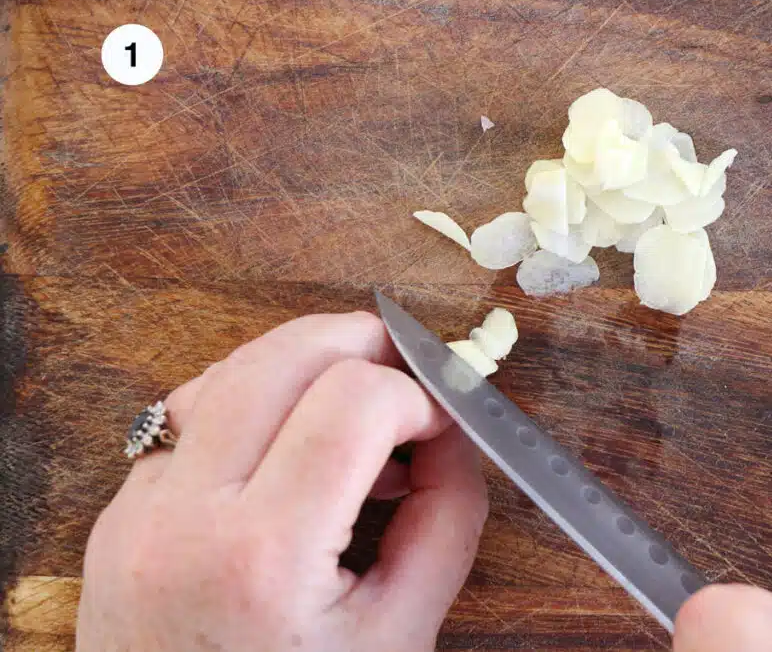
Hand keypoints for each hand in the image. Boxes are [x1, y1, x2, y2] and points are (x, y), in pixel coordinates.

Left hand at [77, 312, 488, 651]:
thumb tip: (455, 430)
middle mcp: (184, 518)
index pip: (352, 403)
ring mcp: (139, 508)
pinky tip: (291, 440)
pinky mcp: (121, 510)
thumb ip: (447, 521)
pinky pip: (191, 412)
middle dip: (360, 343)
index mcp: (263, 559)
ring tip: (355, 409)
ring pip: (229, 369)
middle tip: (408, 370)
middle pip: (280, 358)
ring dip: (305, 364)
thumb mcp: (401, 634)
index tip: (441, 418)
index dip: (417, 391)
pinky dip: (255, 400)